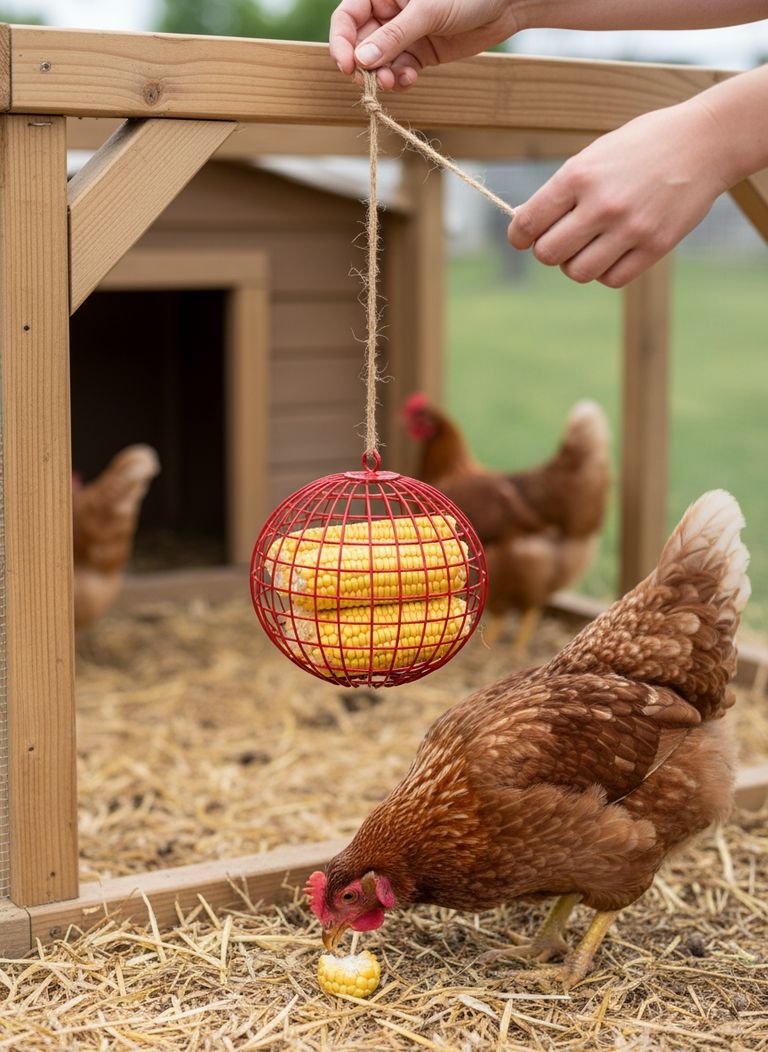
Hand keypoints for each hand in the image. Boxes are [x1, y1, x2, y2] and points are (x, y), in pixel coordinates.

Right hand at [329, 0, 521, 89]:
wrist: (504, 4)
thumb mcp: (427, 11)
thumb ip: (393, 36)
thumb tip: (361, 60)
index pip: (348, 17)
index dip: (342, 42)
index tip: (347, 65)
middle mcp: (388, 13)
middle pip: (360, 44)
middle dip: (364, 65)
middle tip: (371, 83)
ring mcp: (403, 34)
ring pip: (379, 62)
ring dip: (382, 76)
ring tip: (393, 82)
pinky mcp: (419, 53)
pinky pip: (399, 70)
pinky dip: (401, 79)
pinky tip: (409, 79)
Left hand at [507, 99, 730, 287]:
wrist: (705, 141)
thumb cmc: (643, 146)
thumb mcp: (596, 154)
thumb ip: (563, 190)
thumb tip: (529, 227)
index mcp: (579, 175)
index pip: (528, 223)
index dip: (519, 236)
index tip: (523, 238)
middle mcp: (602, 204)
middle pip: (548, 254)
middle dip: (548, 250)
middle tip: (561, 239)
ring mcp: (630, 228)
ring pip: (577, 272)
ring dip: (575, 264)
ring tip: (588, 246)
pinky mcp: (655, 246)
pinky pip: (611, 279)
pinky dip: (604, 272)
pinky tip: (611, 252)